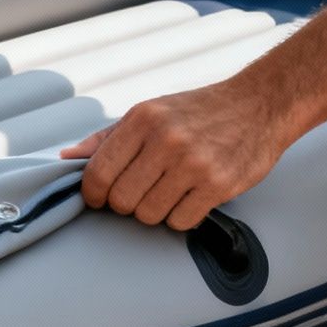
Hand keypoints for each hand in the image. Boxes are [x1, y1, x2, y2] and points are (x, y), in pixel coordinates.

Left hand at [59, 80, 297, 229]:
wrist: (259, 104)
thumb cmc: (197, 112)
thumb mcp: (149, 112)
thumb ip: (106, 138)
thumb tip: (67, 157)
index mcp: (142, 119)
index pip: (98, 173)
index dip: (93, 194)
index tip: (99, 198)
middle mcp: (166, 140)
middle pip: (121, 200)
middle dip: (125, 204)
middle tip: (140, 193)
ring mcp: (194, 163)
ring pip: (149, 215)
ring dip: (154, 212)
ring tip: (168, 192)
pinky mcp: (219, 184)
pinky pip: (180, 221)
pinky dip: (180, 217)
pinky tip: (189, 198)